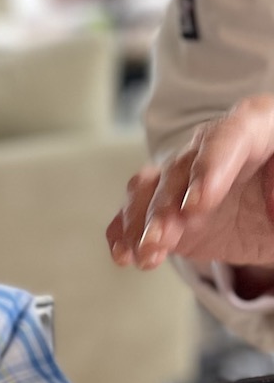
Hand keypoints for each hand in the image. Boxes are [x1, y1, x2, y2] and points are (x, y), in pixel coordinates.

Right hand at [106, 94, 273, 284]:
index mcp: (258, 126)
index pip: (230, 136)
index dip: (210, 168)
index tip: (198, 205)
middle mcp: (214, 147)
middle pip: (181, 168)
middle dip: (167, 207)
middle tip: (165, 238)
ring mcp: (186, 178)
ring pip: (150, 189)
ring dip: (141, 223)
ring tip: (142, 256)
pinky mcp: (169, 209)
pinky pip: (137, 215)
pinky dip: (125, 233)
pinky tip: (123, 255)